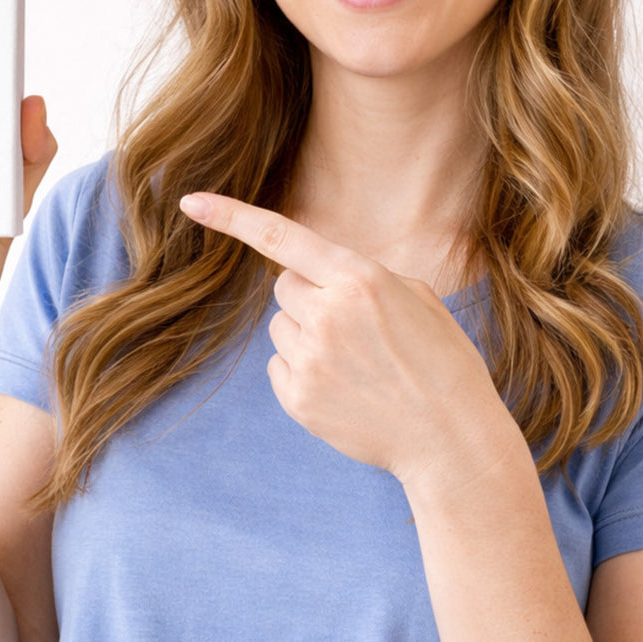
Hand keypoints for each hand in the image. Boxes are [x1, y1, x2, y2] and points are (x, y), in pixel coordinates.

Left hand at [179, 191, 510, 488]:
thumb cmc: (441, 362)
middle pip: (285, 287)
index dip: (231, 217)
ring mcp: (310, 359)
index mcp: (359, 278)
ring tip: (357, 363)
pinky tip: (344, 388)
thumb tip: (317, 276)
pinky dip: (302, 372)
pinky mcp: (298, 398)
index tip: (190, 201)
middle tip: (355, 326)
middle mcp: (327, 314)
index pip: (282, 237)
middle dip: (310, 296)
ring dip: (307, 335)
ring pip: (281, 327)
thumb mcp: (415, 297)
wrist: (452, 440)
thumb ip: (359, 276)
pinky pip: (279, 366)